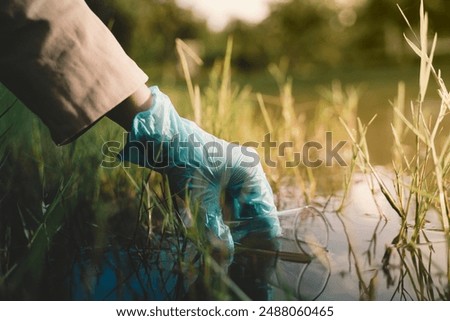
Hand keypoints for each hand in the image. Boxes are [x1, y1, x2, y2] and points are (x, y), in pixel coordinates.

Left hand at [120, 86, 280, 250]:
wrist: (167, 140)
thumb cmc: (186, 165)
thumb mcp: (201, 200)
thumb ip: (216, 230)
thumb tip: (227, 258)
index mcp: (252, 174)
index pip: (266, 212)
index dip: (263, 237)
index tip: (258, 258)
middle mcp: (251, 170)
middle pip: (259, 208)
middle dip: (251, 232)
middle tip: (242, 253)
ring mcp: (241, 169)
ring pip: (248, 204)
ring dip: (241, 224)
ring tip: (232, 242)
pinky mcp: (229, 171)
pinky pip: (237, 197)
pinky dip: (232, 213)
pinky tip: (226, 227)